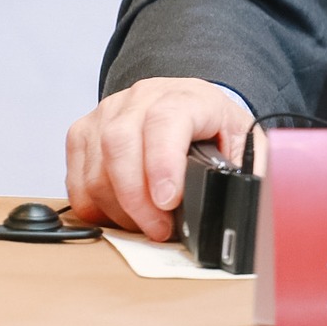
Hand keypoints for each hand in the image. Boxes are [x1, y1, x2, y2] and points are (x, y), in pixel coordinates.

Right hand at [65, 77, 252, 240]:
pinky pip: (77, 177)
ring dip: (118, 208)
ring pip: (95, 166)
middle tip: (159, 229)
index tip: (168, 201)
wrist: (192, 108)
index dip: (162, 163)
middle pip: (120, 143)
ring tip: (146, 226)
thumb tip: (249, 201)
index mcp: (188, 96)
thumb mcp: (245, 144)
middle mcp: (143, 97)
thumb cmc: (217, 131)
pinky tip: (121, 215)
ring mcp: (109, 112)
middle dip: (136, 198)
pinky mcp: (85, 132)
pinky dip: (95, 206)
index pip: (166, 120)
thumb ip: (247, 169)